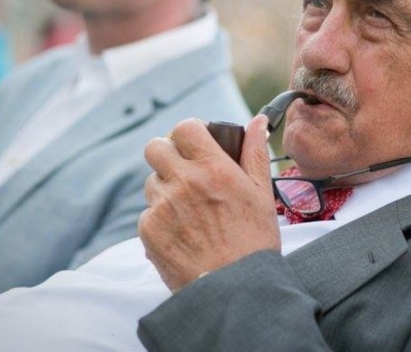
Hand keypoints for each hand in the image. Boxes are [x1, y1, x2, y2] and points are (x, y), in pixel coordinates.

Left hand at [139, 115, 280, 291]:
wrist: (235, 289)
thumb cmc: (254, 240)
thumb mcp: (262, 192)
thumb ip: (255, 152)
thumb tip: (258, 121)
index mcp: (212, 168)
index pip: (184, 127)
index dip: (189, 132)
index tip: (197, 143)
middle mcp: (183, 182)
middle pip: (155, 147)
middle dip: (169, 153)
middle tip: (186, 169)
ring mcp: (162, 207)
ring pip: (151, 181)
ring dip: (166, 187)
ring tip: (190, 209)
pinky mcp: (148, 231)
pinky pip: (148, 212)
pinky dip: (162, 218)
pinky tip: (184, 232)